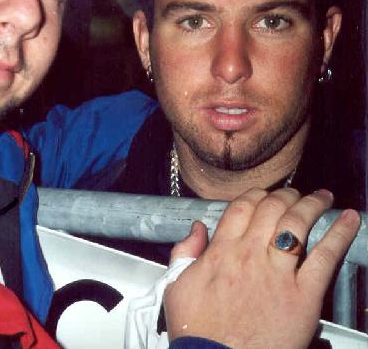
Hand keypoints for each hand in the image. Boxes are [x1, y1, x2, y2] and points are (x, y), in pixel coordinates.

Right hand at [164, 188, 360, 348]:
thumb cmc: (197, 330)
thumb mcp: (176, 286)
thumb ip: (184, 252)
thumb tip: (196, 228)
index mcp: (220, 252)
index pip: (241, 207)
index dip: (255, 195)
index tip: (262, 194)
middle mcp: (250, 255)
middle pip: (272, 208)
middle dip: (285, 195)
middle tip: (294, 194)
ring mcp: (277, 273)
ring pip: (298, 224)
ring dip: (312, 204)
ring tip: (321, 197)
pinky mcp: (303, 295)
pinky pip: (325, 256)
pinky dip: (339, 234)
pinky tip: (348, 219)